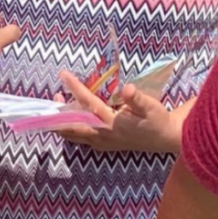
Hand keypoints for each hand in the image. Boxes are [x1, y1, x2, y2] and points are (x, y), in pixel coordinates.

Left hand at [54, 71, 183, 154]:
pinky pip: (80, 138)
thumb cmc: (157, 120)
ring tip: (57, 103)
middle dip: (58, 113)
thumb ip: (138, 99)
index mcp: (112, 124)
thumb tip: (128, 89)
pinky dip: (69, 128)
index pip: (88, 104)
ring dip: (61, 121)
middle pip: (72, 126)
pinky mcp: (103, 144)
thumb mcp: (151, 107)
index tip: (64, 74)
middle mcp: (103, 135)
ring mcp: (101, 142)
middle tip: (52, 96)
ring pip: (73, 134)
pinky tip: (68, 116)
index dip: (75, 88)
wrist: (165, 138)